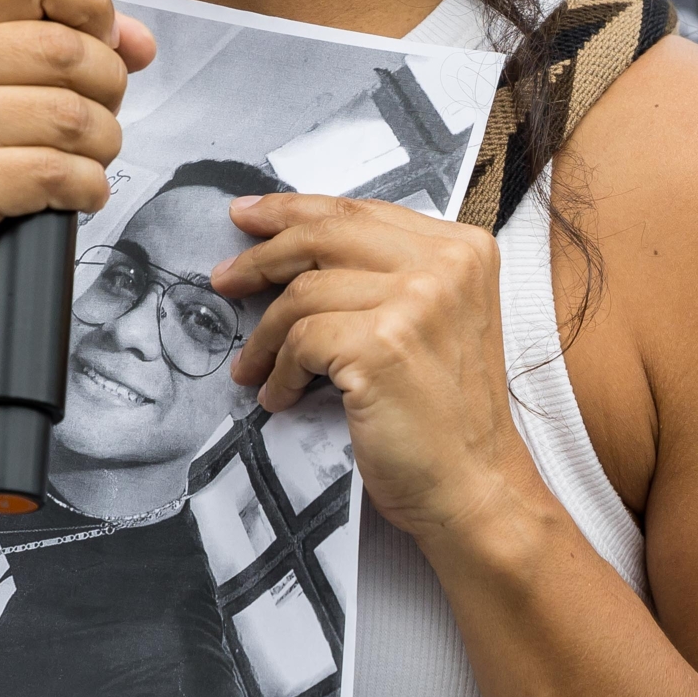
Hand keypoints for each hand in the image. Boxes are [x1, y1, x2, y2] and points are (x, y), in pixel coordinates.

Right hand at [0, 0, 154, 315]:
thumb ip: (59, 42)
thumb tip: (137, 41)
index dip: (92, 4)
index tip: (103, 42)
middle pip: (68, 50)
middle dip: (108, 90)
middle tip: (96, 119)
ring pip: (71, 116)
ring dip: (102, 146)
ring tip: (82, 160)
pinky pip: (57, 173)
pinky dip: (87, 187)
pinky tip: (73, 193)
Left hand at [213, 196, 529, 544]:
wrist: (473, 486)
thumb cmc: (445, 415)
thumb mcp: (432, 320)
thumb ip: (386, 274)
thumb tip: (293, 244)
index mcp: (463, 248)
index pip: (360, 210)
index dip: (295, 210)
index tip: (251, 218)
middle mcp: (447, 264)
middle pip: (326, 233)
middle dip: (262, 254)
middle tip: (224, 277)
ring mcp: (418, 301)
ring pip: (304, 292)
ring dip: (266, 334)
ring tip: (254, 365)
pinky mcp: (382, 345)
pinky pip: (301, 341)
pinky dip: (281, 371)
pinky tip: (281, 395)